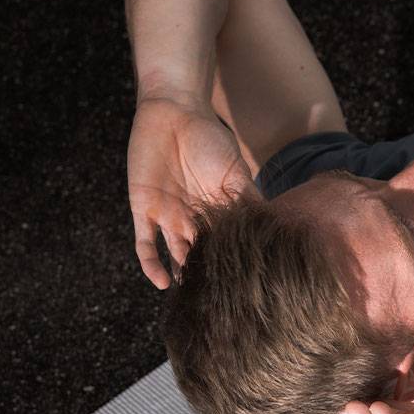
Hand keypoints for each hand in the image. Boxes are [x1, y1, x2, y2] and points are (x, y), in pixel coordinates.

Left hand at [126, 94, 260, 288]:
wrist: (174, 113)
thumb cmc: (209, 138)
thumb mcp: (236, 170)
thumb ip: (248, 199)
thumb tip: (270, 229)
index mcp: (216, 207)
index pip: (224, 241)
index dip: (232, 260)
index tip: (243, 282)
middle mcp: (192, 215)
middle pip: (200, 251)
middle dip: (207, 272)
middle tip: (218, 300)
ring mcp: (167, 215)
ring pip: (175, 253)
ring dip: (182, 273)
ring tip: (193, 297)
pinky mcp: (143, 210)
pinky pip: (145, 244)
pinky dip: (151, 264)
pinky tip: (162, 283)